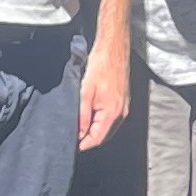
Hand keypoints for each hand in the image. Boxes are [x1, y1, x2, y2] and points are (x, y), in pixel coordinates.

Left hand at [77, 34, 130, 151]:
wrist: (113, 49)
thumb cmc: (100, 66)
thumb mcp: (85, 93)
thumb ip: (81, 116)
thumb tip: (78, 134)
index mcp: (112, 113)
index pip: (97, 139)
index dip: (83, 145)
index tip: (71, 146)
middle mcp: (121, 113)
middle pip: (103, 135)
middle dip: (88, 138)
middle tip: (72, 137)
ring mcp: (124, 107)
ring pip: (107, 127)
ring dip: (94, 129)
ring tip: (78, 125)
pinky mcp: (123, 100)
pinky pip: (111, 118)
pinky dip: (100, 121)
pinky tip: (89, 114)